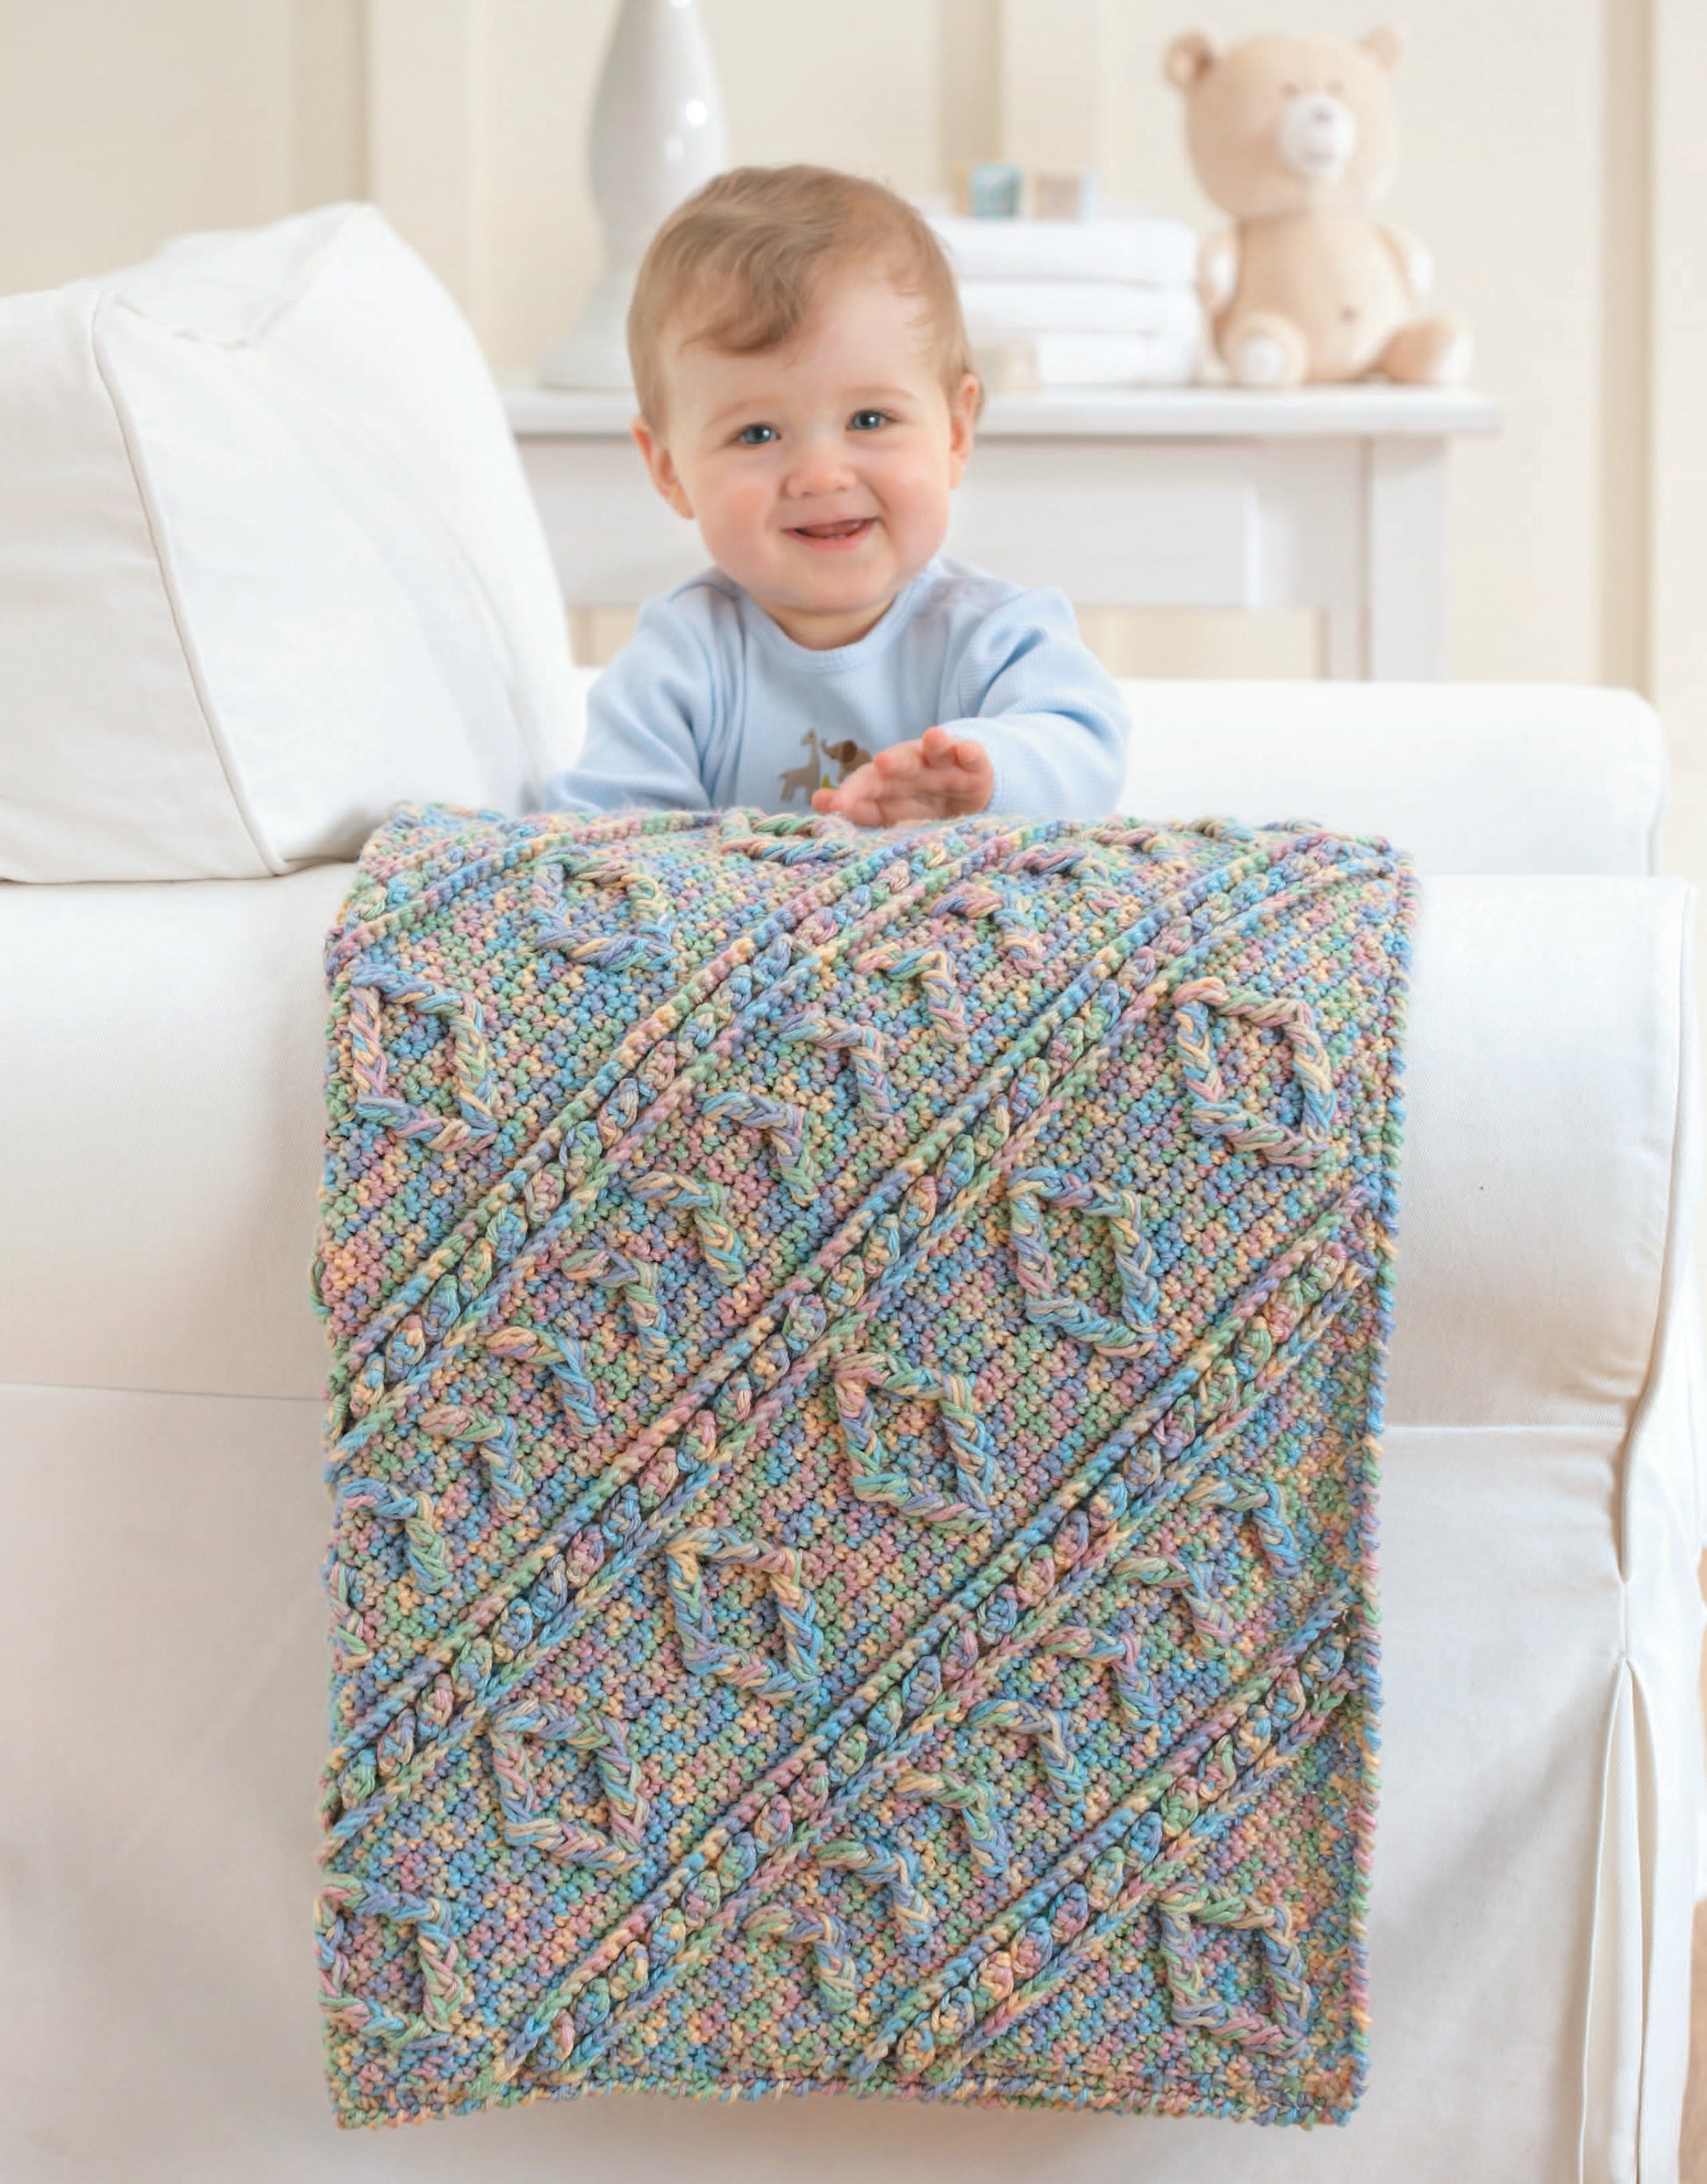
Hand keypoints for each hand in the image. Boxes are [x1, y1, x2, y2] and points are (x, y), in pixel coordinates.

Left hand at [811, 725, 993, 825]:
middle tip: (882, 763)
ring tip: (933, 736)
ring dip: (936, 743)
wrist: (967, 794)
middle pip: (902, 762)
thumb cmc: (920, 803)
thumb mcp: (890, 810)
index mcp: (890, 779)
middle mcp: (914, 765)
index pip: (868, 785)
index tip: (834, 805)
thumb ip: (858, 807)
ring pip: (938, 750)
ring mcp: (945, 763)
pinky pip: (973, 756)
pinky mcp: (974, 766)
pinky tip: (967, 749)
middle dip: (893, 763)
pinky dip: (970, 751)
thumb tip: (818, 801)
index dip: (852, 793)